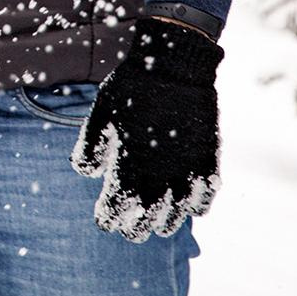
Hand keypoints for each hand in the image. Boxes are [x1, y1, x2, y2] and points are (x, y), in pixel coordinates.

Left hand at [71, 18, 222, 241]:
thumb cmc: (131, 87)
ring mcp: (187, 173)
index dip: (109, 219)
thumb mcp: (100, 113)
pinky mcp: (208, 163)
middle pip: (146, 221)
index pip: (117, 210)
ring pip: (176, 217)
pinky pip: (204, 199)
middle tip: (128, 230)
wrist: (174, 65)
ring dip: (164, 224)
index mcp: (130, 167)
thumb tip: (88, 173)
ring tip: (157, 225)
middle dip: (135, 229)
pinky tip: (188, 205)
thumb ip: (90, 147)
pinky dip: (195, 207)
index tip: (104, 221)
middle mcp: (160, 178)